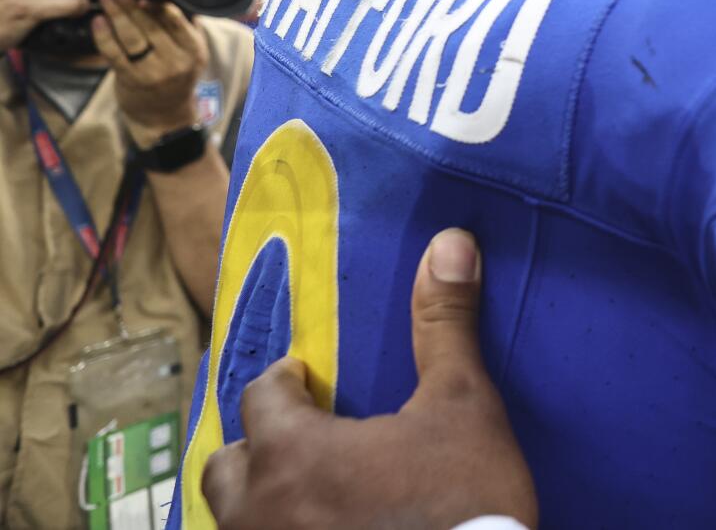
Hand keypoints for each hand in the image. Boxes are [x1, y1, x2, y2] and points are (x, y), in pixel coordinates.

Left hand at [92, 0, 206, 141]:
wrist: (165, 115)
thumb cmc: (176, 77)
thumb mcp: (192, 55)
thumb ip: (184, 30)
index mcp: (194, 51)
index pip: (175, 22)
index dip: (158, 5)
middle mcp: (175, 61)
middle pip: (151, 26)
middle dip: (131, 4)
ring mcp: (152, 72)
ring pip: (132, 37)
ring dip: (117, 13)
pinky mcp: (130, 80)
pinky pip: (114, 54)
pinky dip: (104, 35)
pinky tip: (98, 21)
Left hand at [201, 229, 537, 529]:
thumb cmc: (463, 500)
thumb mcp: (463, 406)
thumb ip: (444, 326)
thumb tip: (450, 241)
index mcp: (293, 452)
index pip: (260, 397)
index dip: (284, 382)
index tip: (307, 378)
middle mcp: (259, 511)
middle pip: (226, 468)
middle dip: (255, 449)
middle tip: (298, 442)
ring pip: (236, 523)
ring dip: (260, 503)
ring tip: (306, 497)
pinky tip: (319, 529)